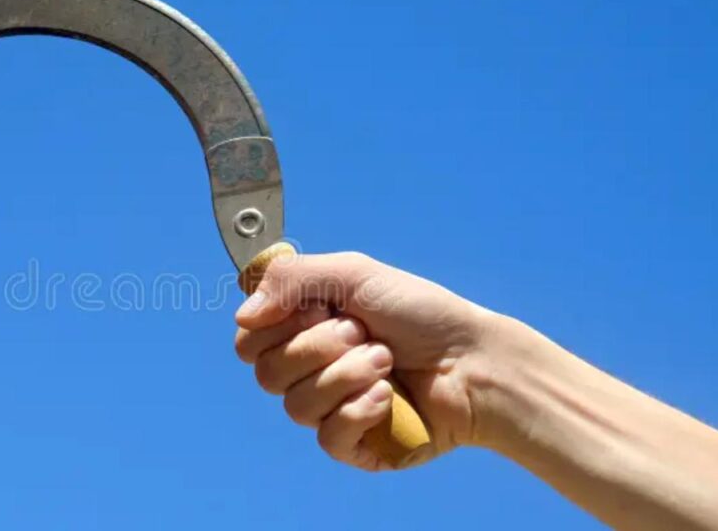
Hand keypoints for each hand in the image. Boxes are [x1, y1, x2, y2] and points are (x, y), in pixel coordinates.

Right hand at [234, 251, 512, 470]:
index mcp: (302, 328)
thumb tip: (243, 316)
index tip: (320, 308)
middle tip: (362, 332)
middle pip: (264, 372)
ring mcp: (328, 408)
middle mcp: (308, 368)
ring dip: (346, 374)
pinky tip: (388, 397)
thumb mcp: (353, 273)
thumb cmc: (420, 312)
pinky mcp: (352, 444)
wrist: (474, 360)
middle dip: (318, 346)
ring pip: (295, 404)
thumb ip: (291, 279)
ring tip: (387, 360)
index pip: (248, 338)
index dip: (276, 325)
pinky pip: (327, 436)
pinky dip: (359, 411)